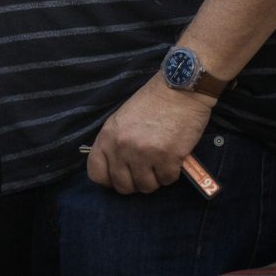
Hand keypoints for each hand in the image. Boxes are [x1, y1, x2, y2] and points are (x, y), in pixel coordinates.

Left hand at [87, 73, 213, 193]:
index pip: (96, 173)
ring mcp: (144, 154)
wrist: (179, 89)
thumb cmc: (151, 102)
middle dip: (135, 182)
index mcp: (107, 136)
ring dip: (155, 178)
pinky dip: (171, 173)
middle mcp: (122, 147)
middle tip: (145, 170)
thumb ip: (115, 143)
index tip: (120, 176)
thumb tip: (116, 168)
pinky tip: (173, 157)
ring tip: (160, 161)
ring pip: (146, 187)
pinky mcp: (167, 158)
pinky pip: (167, 180)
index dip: (108, 180)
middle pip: (122, 186)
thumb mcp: (122, 120)